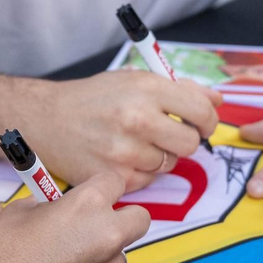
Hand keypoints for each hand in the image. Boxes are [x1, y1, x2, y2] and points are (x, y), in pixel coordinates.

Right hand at [0, 172, 149, 262]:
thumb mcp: (21, 211)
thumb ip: (53, 207)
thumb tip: (62, 210)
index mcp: (87, 206)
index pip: (116, 182)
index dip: (101, 187)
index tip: (92, 194)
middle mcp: (106, 238)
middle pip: (139, 218)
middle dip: (122, 219)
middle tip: (94, 226)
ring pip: (120, 257)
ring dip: (101, 256)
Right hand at [20, 71, 221, 191]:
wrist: (45, 119)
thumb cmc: (93, 98)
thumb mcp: (134, 80)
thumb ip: (179, 89)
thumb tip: (217, 100)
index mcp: (146, 89)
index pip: (201, 111)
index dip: (208, 121)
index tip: (202, 125)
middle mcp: (137, 119)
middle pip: (189, 144)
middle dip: (185, 141)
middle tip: (169, 136)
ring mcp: (124, 151)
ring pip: (168, 165)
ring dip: (160, 157)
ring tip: (136, 143)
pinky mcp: (113, 177)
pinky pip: (147, 181)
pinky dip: (141, 173)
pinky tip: (122, 158)